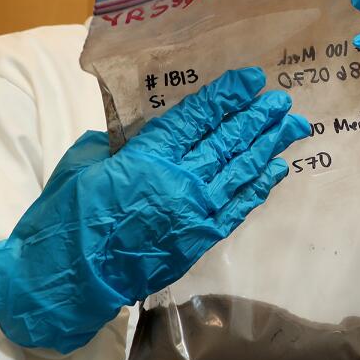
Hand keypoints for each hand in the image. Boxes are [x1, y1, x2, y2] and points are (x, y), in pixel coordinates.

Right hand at [0, 68, 309, 353]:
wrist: (71, 279)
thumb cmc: (67, 218)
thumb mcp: (83, 165)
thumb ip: (119, 145)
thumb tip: (143, 134)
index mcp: (146, 157)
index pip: (195, 118)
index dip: (226, 96)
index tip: (251, 80)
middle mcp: (178, 181)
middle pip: (227, 141)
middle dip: (258, 118)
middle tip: (282, 102)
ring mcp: (194, 212)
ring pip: (241, 171)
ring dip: (269, 147)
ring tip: (292, 127)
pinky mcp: (200, 238)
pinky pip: (238, 208)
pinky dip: (260, 187)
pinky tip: (277, 169)